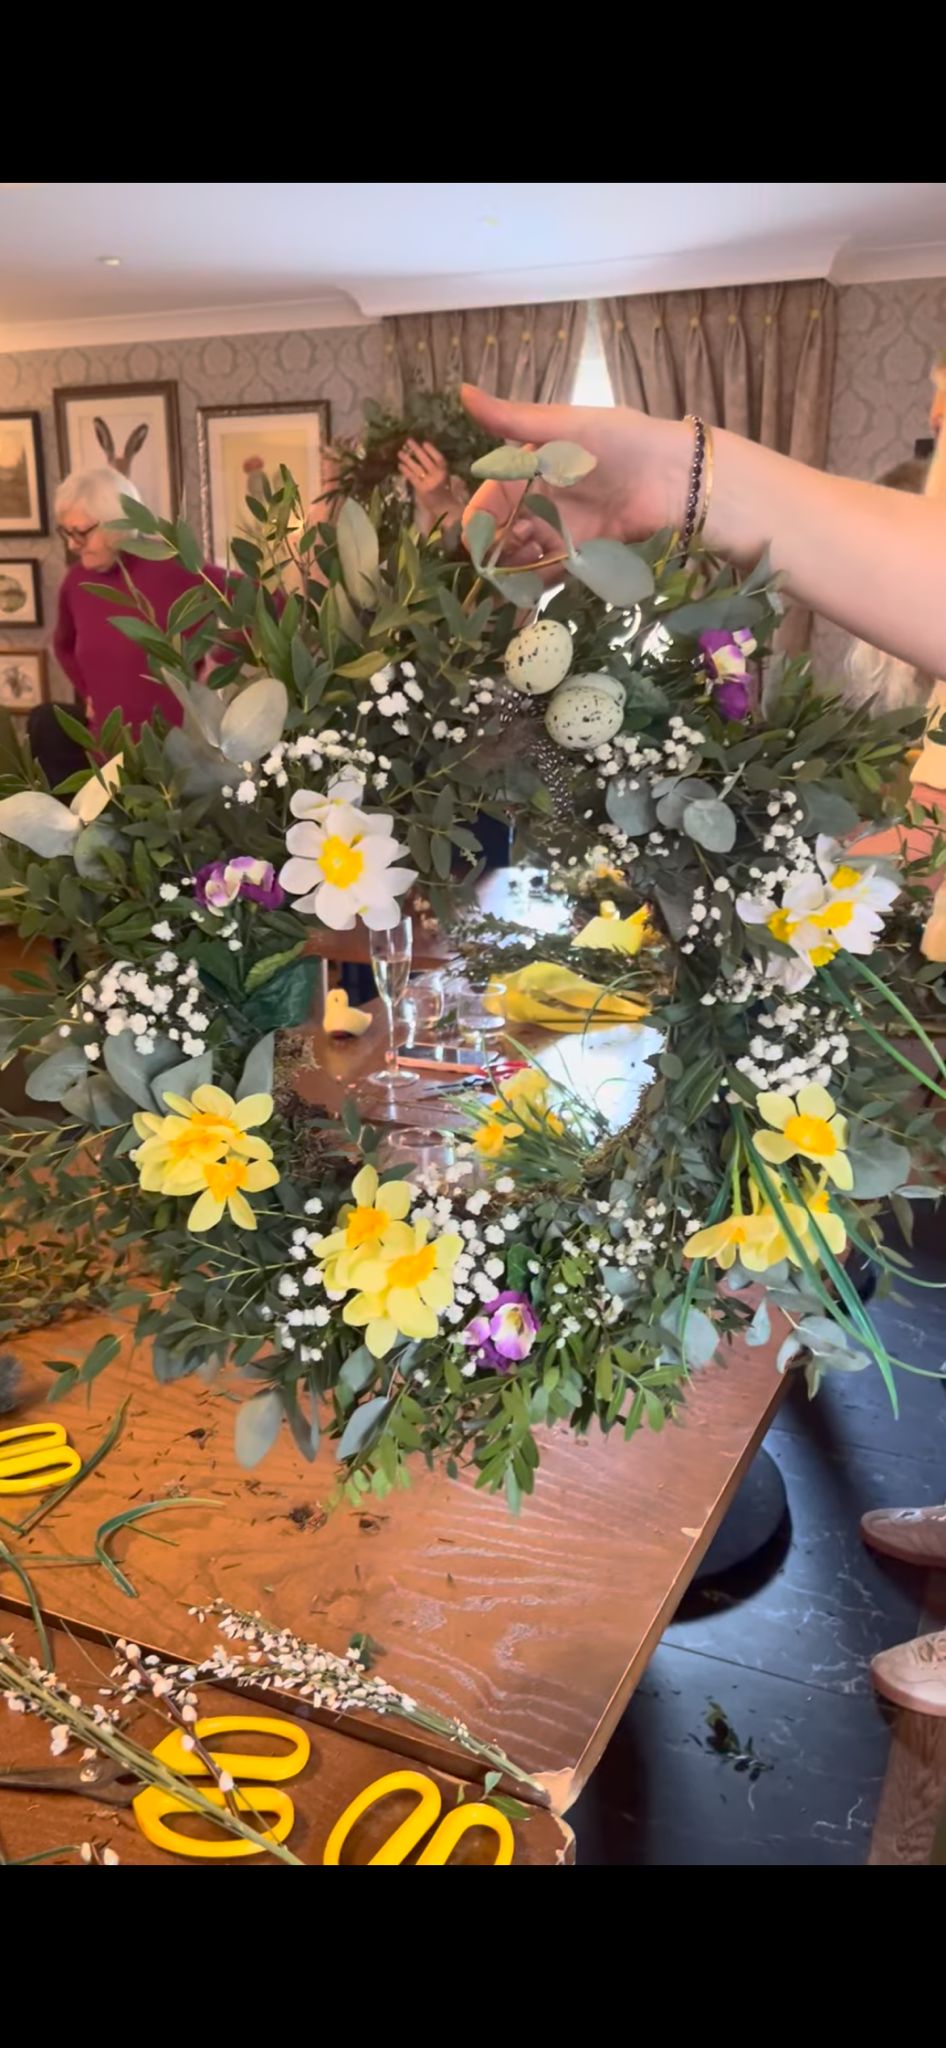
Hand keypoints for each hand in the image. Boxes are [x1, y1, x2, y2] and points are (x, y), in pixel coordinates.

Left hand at [397, 438, 449, 504]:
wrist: (446, 511)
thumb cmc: (447, 496)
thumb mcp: (448, 481)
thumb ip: (441, 471)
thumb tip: (431, 460)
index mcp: (445, 473)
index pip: (439, 458)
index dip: (431, 450)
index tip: (424, 443)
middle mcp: (437, 476)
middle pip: (426, 460)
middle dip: (417, 450)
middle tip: (408, 441)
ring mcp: (429, 483)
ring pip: (417, 468)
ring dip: (408, 459)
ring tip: (400, 452)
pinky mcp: (421, 490)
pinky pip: (412, 478)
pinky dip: (406, 471)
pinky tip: (400, 465)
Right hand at [459, 385, 688, 574]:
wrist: (675, 477)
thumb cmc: (621, 442)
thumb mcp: (564, 426)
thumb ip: (512, 418)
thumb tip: (460, 390)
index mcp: (533, 468)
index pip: (492, 499)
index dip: (480, 519)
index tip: (475, 535)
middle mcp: (543, 502)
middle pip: (503, 533)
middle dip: (495, 549)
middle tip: (502, 557)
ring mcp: (562, 532)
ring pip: (522, 557)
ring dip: (512, 569)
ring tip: (516, 573)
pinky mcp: (583, 557)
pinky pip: (551, 575)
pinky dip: (536, 584)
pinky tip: (529, 589)